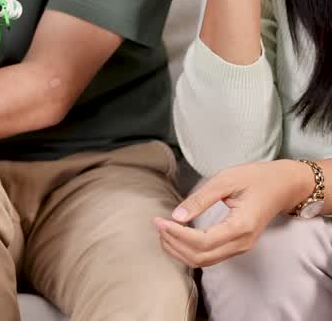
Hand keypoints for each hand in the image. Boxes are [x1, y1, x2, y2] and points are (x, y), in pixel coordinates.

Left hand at [153, 159, 311, 267]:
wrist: (283, 186)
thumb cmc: (256, 179)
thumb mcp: (225, 181)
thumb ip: (200, 199)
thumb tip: (176, 216)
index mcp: (242, 226)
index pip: (202, 241)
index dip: (176, 234)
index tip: (159, 220)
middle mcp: (242, 243)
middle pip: (201, 256)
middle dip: (174, 243)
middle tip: (157, 223)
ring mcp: (241, 247)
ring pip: (203, 261)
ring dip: (179, 249)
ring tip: (163, 229)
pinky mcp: (236, 246)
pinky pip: (209, 257)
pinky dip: (188, 250)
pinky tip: (176, 235)